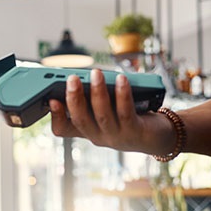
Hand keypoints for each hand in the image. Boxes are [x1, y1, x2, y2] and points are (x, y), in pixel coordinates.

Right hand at [49, 69, 165, 153]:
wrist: (158, 137)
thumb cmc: (130, 118)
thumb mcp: (107, 110)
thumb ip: (93, 99)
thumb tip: (84, 75)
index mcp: (88, 130)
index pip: (63, 129)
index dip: (56, 116)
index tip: (51, 100)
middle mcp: (98, 137)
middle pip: (81, 120)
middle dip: (74, 98)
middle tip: (72, 78)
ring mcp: (116, 137)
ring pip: (102, 115)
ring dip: (97, 92)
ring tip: (95, 73)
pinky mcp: (135, 132)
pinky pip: (126, 112)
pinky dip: (122, 94)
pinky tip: (121, 79)